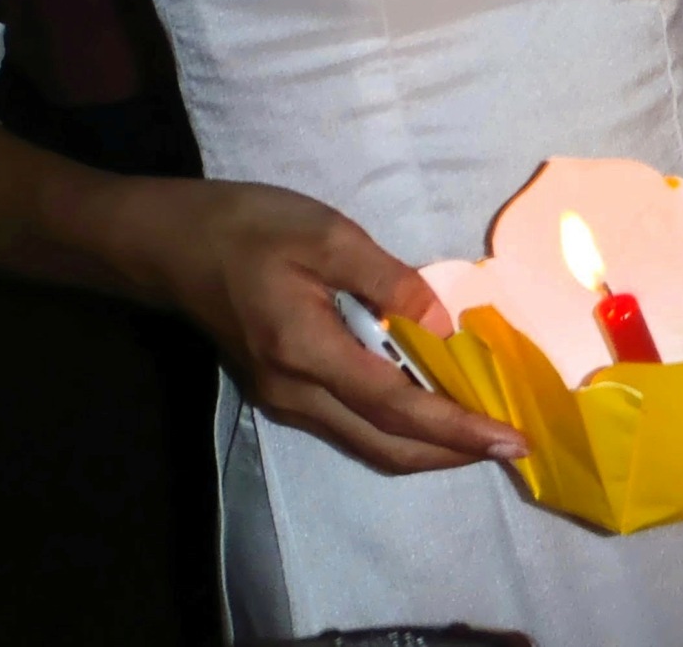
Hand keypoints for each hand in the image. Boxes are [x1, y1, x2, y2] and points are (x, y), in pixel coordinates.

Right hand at [144, 180, 525, 473]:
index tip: (508, 440)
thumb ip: (389, 281)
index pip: (396, 406)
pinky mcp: (283, 388)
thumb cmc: (250, 229)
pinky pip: (351, 423)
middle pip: (385, 443)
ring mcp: (285, 396)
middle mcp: (295, 391)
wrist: (171, 243)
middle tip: (510, 445)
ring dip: (427, 444)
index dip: (456, 429)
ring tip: (482, 431)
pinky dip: (399, 425)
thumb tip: (439, 325)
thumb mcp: (329, 236)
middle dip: (452, 452)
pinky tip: (432, 406)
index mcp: (307, 352)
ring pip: (367, 440)